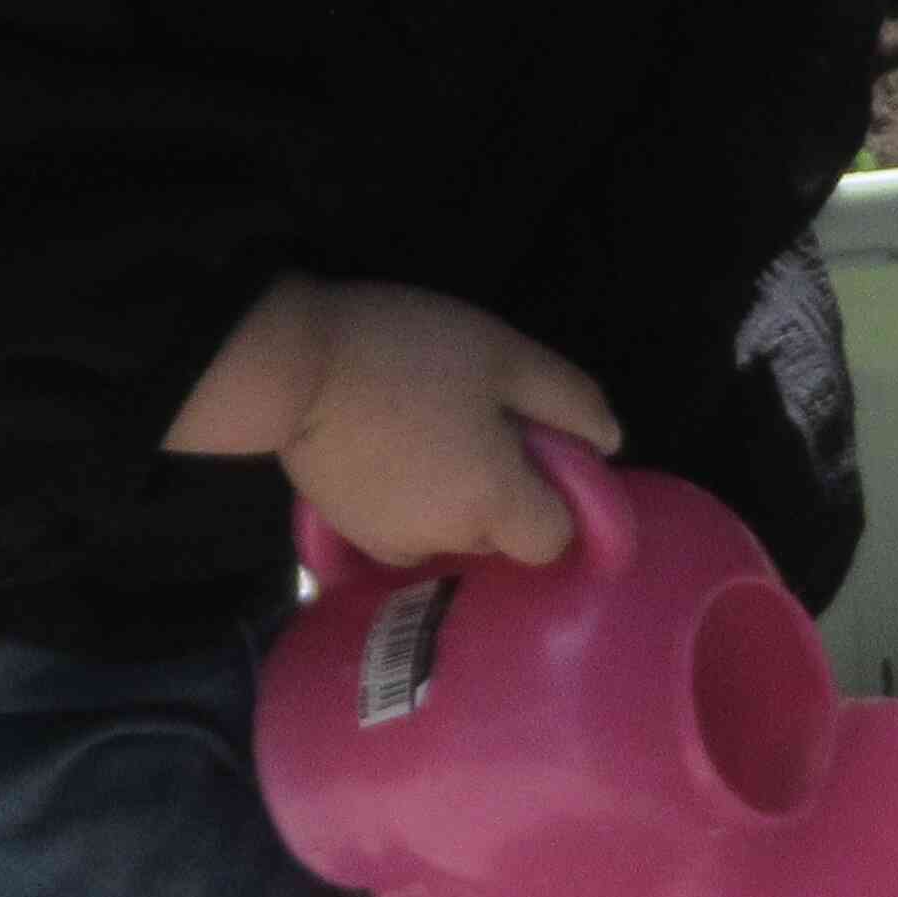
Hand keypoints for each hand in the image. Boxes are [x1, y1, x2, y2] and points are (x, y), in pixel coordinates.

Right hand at [166, 277, 618, 564]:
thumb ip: (568, 401)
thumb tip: (608, 443)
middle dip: (504, 493)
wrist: (289, 364)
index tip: (537, 454)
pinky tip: (391, 451)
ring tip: (427, 431)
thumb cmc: (407, 353)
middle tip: (477, 424)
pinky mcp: (347, 532)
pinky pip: (404, 528)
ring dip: (455, 499)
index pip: (552, 541)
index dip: (556, 501)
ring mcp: (389, 543)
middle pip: (501, 538)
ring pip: (451, 533)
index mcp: (492, 503)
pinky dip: (410, 501)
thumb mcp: (504, 355)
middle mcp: (445, 540)